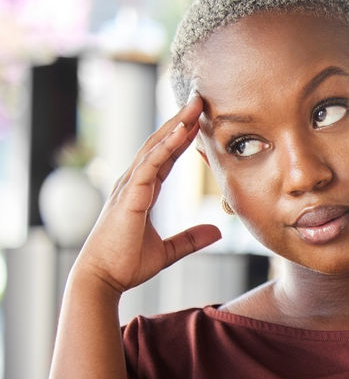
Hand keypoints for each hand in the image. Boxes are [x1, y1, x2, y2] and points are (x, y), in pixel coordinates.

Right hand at [73, 95, 221, 295]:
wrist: (103, 278)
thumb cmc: (126, 264)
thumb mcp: (167, 251)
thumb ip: (190, 239)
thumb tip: (216, 232)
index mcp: (142, 191)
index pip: (165, 157)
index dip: (182, 138)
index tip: (200, 120)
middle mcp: (133, 183)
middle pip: (160, 144)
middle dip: (180, 121)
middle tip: (200, 100)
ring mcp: (129, 187)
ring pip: (155, 148)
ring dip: (175, 125)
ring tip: (194, 105)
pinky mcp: (129, 196)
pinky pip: (150, 165)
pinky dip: (165, 147)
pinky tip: (180, 131)